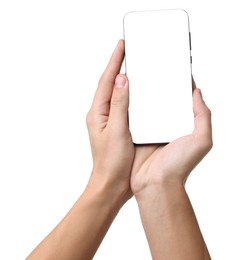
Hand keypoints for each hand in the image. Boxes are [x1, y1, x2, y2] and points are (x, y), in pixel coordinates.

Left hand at [86, 40, 133, 199]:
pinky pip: (124, 107)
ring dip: (124, 80)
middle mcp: (102, 114)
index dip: (114, 62)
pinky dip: (131, 96)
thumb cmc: (111, 162)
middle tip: (127, 51)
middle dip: (118, 66)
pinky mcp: (118, 128)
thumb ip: (119, 105)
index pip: (106, 81)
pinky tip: (139, 93)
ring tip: (134, 66)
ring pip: (117, 95)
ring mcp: (110, 121)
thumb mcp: (116, 131)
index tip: (122, 46)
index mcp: (97, 113)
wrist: (111, 184)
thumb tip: (121, 80)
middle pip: (110, 85)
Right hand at [131, 80, 211, 199]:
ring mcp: (151, 128)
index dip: (181, 85)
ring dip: (146, 93)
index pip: (183, 100)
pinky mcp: (137, 132)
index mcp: (182, 124)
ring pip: (148, 105)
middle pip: (164, 100)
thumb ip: (203, 116)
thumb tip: (197, 93)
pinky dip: (133, 106)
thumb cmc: (179, 165)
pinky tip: (129, 94)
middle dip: (161, 85)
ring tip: (142, 76)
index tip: (177, 71)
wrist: (156, 184)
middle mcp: (167, 124)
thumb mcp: (201, 140)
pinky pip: (135, 115)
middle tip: (156, 69)